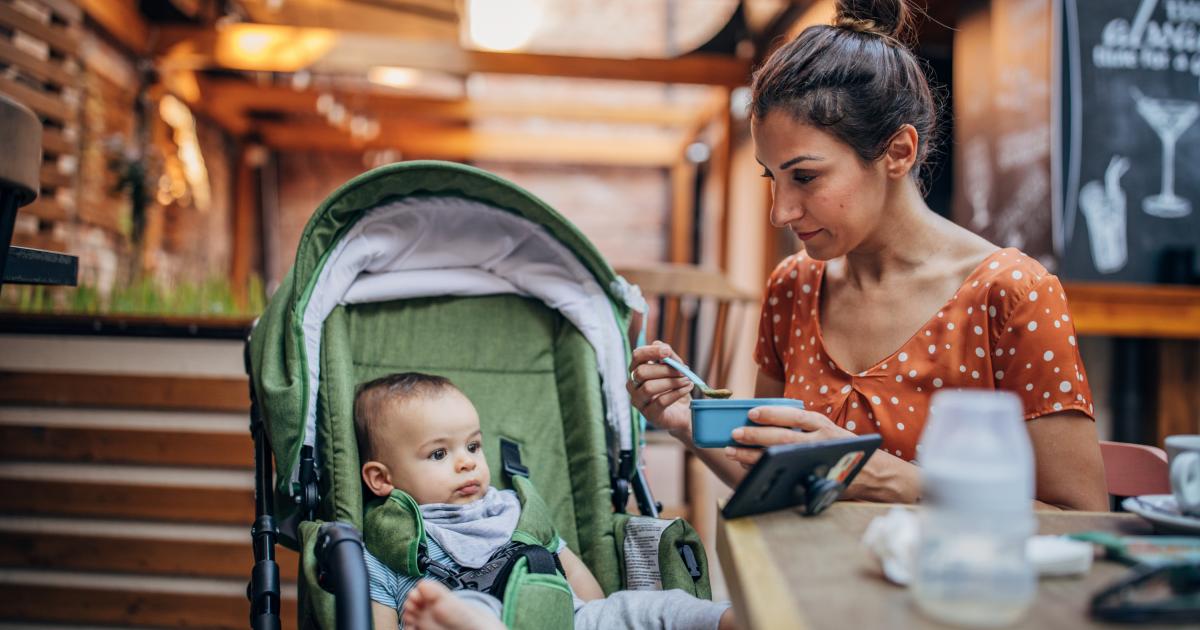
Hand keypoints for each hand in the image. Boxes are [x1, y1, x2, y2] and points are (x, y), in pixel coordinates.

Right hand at [627, 341, 694, 440]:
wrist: (684, 413)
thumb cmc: (676, 389)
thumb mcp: (676, 370)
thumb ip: (669, 358)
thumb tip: (660, 344)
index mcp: (637, 370)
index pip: (637, 356)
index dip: (651, 351)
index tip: (667, 351)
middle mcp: (633, 386)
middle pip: (642, 372)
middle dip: (665, 370)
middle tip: (683, 371)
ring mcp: (638, 402)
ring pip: (649, 387)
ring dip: (672, 382)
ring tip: (687, 380)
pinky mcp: (649, 415)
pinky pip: (661, 402)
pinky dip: (677, 392)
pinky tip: (687, 388)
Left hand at [724, 406, 854, 468]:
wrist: (871, 473)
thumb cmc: (839, 448)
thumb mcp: (826, 431)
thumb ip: (802, 428)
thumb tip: (761, 421)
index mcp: (822, 425)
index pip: (795, 416)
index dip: (773, 414)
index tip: (752, 413)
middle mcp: (821, 441)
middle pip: (784, 437)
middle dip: (757, 436)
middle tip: (735, 434)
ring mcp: (818, 461)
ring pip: (783, 456)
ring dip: (754, 455)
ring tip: (734, 452)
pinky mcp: (816, 479)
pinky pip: (786, 474)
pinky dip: (767, 470)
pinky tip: (749, 468)